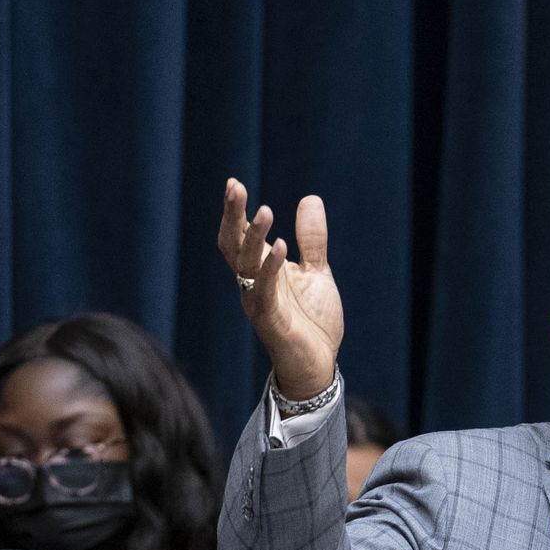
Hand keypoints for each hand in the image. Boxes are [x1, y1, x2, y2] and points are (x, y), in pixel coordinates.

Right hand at [217, 178, 342, 400]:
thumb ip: (311, 239)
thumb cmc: (312, 321)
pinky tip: (282, 247)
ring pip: (244, 264)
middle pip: (232, 245)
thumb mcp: (316, 272)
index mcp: (261, 269)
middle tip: (234, 186)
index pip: (240, 235)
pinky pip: (264, 291)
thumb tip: (310, 199)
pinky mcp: (270, 320)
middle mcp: (253, 283)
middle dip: (232, 216)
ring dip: (254, 237)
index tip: (233, 183)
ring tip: (266, 211)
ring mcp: (258, 301)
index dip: (235, 211)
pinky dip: (271, 268)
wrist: (317, 365)